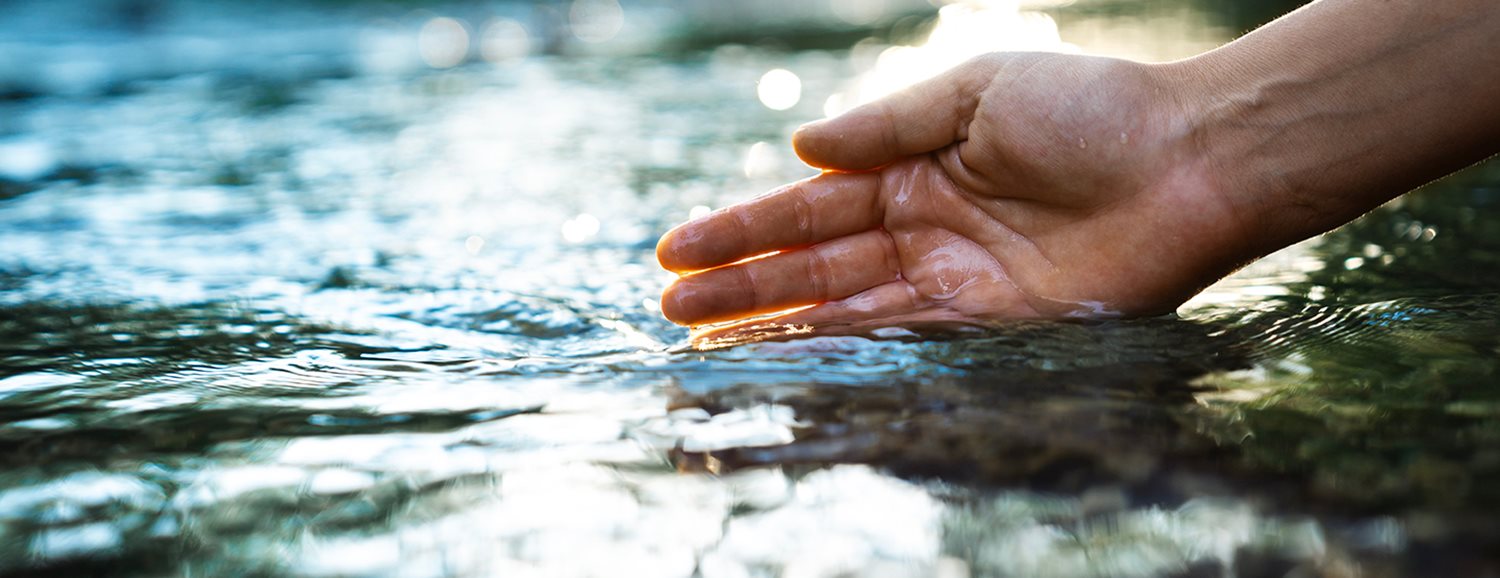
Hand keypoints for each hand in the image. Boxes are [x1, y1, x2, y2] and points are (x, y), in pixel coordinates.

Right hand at [655, 53, 1248, 334]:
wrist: (1189, 161)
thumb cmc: (1090, 110)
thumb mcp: (974, 92)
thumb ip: (886, 125)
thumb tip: (800, 147)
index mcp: (914, 169)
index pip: (808, 206)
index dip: (742, 229)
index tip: (675, 248)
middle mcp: (923, 228)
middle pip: (814, 264)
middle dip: (743, 285)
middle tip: (672, 307)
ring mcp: (954, 280)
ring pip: (846, 307)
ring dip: (778, 325)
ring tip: (706, 341)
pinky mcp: (993, 324)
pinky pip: (905, 338)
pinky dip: (848, 348)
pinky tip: (793, 355)